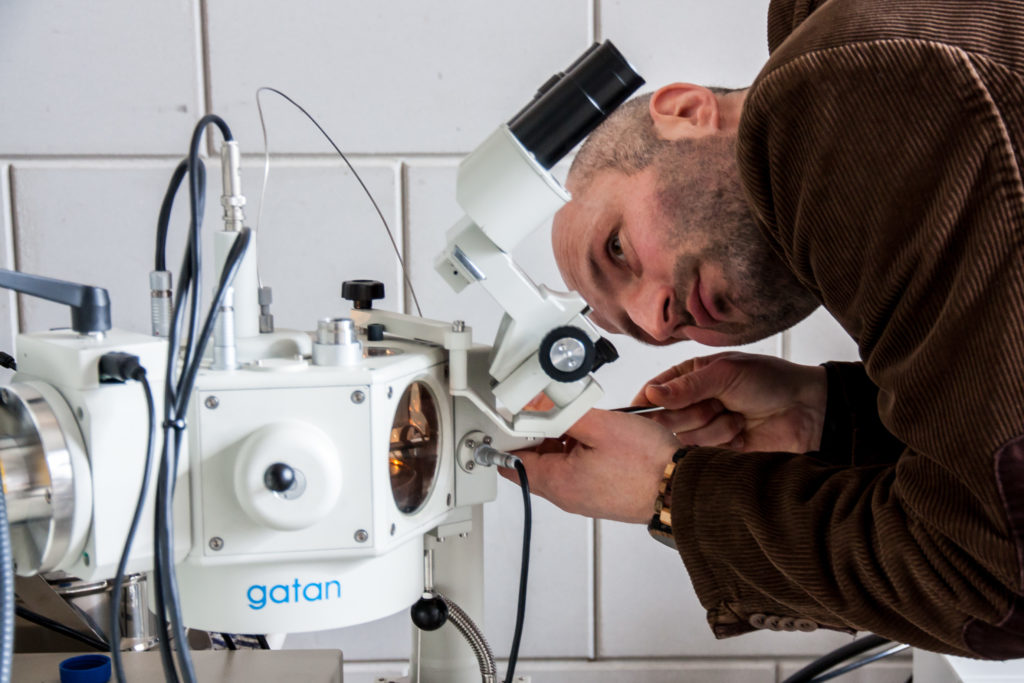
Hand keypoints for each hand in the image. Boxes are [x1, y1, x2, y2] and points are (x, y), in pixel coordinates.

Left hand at [501, 409, 678, 523]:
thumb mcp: (599, 425)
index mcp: (558, 482)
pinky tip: (597, 437)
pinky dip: (579, 452)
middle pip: (534, 464)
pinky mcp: (601, 495)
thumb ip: (563, 414)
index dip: (510, 437)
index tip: (514, 417)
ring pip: (558, 466)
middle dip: (537, 436)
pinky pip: (578, 471)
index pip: (513, 462)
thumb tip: (539, 407)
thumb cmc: (647, 463)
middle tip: (550, 412)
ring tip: (580, 422)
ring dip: (561, 442)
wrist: (680, 488)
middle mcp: (567, 496)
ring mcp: (584, 498)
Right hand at [634, 352, 826, 453]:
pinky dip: (725, 445)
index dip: (647, 405)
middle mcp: (693, 404)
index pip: (652, 393)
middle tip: (718, 405)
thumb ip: (687, 387)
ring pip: (685, 440)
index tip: (645, 412)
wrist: (808, 410)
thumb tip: (652, 394)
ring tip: (739, 418)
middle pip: (665, 420)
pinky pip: (704, 455)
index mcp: (689, 378)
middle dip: (693, 414)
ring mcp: (705, 429)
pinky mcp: (719, 452)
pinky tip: (743, 435)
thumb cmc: (770, 380)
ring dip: (715, 429)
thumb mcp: (726, 374)